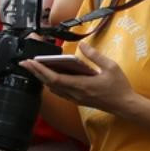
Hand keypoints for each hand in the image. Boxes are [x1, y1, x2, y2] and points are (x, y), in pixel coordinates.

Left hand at [20, 43, 135, 114]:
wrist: (125, 105)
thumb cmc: (119, 86)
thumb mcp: (111, 66)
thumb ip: (95, 55)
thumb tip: (82, 45)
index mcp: (82, 85)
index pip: (55, 78)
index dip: (40, 70)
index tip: (30, 62)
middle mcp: (75, 93)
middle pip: (49, 84)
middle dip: (36, 73)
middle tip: (24, 63)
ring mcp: (76, 98)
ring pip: (53, 89)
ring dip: (42, 79)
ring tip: (35, 69)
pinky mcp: (78, 100)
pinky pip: (60, 92)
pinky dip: (51, 84)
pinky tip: (51, 78)